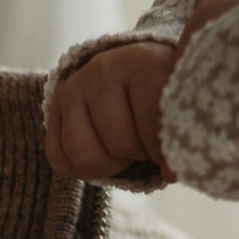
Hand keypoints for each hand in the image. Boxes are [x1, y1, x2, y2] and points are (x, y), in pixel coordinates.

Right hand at [47, 37, 180, 185]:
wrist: (138, 69)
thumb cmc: (166, 93)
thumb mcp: (181, 106)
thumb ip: (182, 137)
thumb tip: (171, 174)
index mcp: (145, 64)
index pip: (152, 126)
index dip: (162, 150)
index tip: (168, 149)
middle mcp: (104, 68)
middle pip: (119, 144)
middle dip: (136, 155)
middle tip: (145, 143)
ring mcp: (75, 85)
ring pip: (84, 155)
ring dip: (109, 164)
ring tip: (124, 148)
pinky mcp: (56, 103)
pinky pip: (57, 157)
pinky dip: (79, 169)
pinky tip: (100, 153)